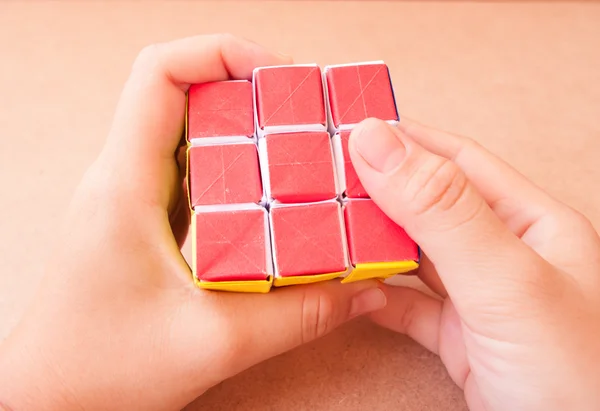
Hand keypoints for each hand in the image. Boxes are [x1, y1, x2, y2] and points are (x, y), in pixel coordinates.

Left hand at [0, 34, 387, 410]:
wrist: (48, 399)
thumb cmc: (103, 372)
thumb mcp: (216, 344)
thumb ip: (302, 316)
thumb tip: (365, 289)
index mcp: (126, 185)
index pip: (161, 72)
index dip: (223, 52)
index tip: (283, 75)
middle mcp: (125, 177)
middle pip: (186, 93)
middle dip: (252, 92)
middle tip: (311, 116)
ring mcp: (134, 196)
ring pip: (192, 130)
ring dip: (247, 129)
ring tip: (303, 147)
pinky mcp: (146, 219)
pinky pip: (195, 170)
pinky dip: (238, 168)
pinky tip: (273, 193)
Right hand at [349, 118, 599, 409]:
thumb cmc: (570, 375)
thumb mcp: (504, 280)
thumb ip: (441, 210)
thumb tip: (375, 140)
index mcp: (532, 222)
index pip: (459, 161)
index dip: (405, 140)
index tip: (348, 129)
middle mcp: (505, 254)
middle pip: (428, 205)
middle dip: (376, 191)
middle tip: (321, 179)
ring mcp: (480, 298)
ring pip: (413, 255)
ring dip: (370, 242)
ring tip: (323, 225)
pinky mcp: (458, 339)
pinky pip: (407, 306)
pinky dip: (374, 294)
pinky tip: (347, 285)